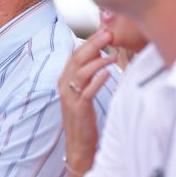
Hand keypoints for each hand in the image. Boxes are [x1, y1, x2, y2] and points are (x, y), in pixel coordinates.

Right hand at [58, 28, 113, 176]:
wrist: (77, 145)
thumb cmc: (83, 118)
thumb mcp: (82, 93)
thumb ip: (87, 75)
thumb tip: (97, 56)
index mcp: (64, 79)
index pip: (75, 54)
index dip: (88, 42)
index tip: (103, 31)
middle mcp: (64, 84)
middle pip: (77, 59)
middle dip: (93, 44)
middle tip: (107, 33)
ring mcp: (70, 96)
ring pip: (82, 71)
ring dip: (97, 60)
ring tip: (111, 53)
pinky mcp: (79, 107)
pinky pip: (88, 90)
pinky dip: (98, 80)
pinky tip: (108, 73)